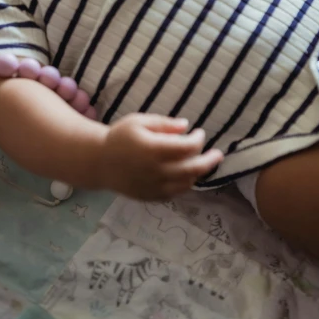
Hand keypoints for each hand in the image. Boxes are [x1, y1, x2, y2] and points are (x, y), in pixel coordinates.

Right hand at [100, 113, 223, 200]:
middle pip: (193, 168)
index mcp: (153, 149)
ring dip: (199, 172)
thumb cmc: (119, 137)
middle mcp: (157, 170)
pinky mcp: (152, 197)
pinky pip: (176, 193)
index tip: (199, 132)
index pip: (187, 147)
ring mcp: (155, 186)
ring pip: (187, 183)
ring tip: (204, 163)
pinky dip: (186, 184)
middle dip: (209, 160)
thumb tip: (186, 126)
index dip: (198, 139)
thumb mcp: (138, 121)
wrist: (99, 162)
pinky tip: (188, 175)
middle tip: (218, 154)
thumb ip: (163, 124)